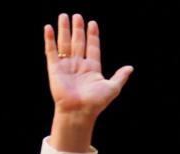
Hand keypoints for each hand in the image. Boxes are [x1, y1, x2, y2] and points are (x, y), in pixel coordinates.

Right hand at [44, 13, 133, 150]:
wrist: (79, 111)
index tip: (92, 23)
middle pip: (78, 43)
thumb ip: (120, 76)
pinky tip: (49, 28)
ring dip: (64, 30)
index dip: (93, 36)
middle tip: (77, 16)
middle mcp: (79, 65)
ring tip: (64, 16)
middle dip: (78, 29)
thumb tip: (130, 68)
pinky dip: (49, 39)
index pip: (93, 47)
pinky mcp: (54, 68)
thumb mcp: (112, 88)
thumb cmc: (96, 102)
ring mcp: (66, 66)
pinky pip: (51, 51)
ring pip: (65, 43)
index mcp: (92, 68)